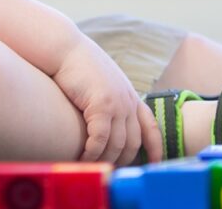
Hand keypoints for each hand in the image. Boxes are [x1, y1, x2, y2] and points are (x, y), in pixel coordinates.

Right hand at [50, 40, 161, 165]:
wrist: (66, 49)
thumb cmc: (79, 67)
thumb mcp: (104, 85)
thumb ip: (111, 102)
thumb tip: (105, 124)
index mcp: (131, 97)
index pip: (151, 127)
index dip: (156, 148)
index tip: (154, 164)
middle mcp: (128, 101)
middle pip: (133, 142)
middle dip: (123, 161)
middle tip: (108, 171)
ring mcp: (117, 103)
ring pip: (117, 145)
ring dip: (104, 160)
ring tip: (92, 168)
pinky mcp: (102, 105)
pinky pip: (100, 139)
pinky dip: (92, 153)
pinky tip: (83, 158)